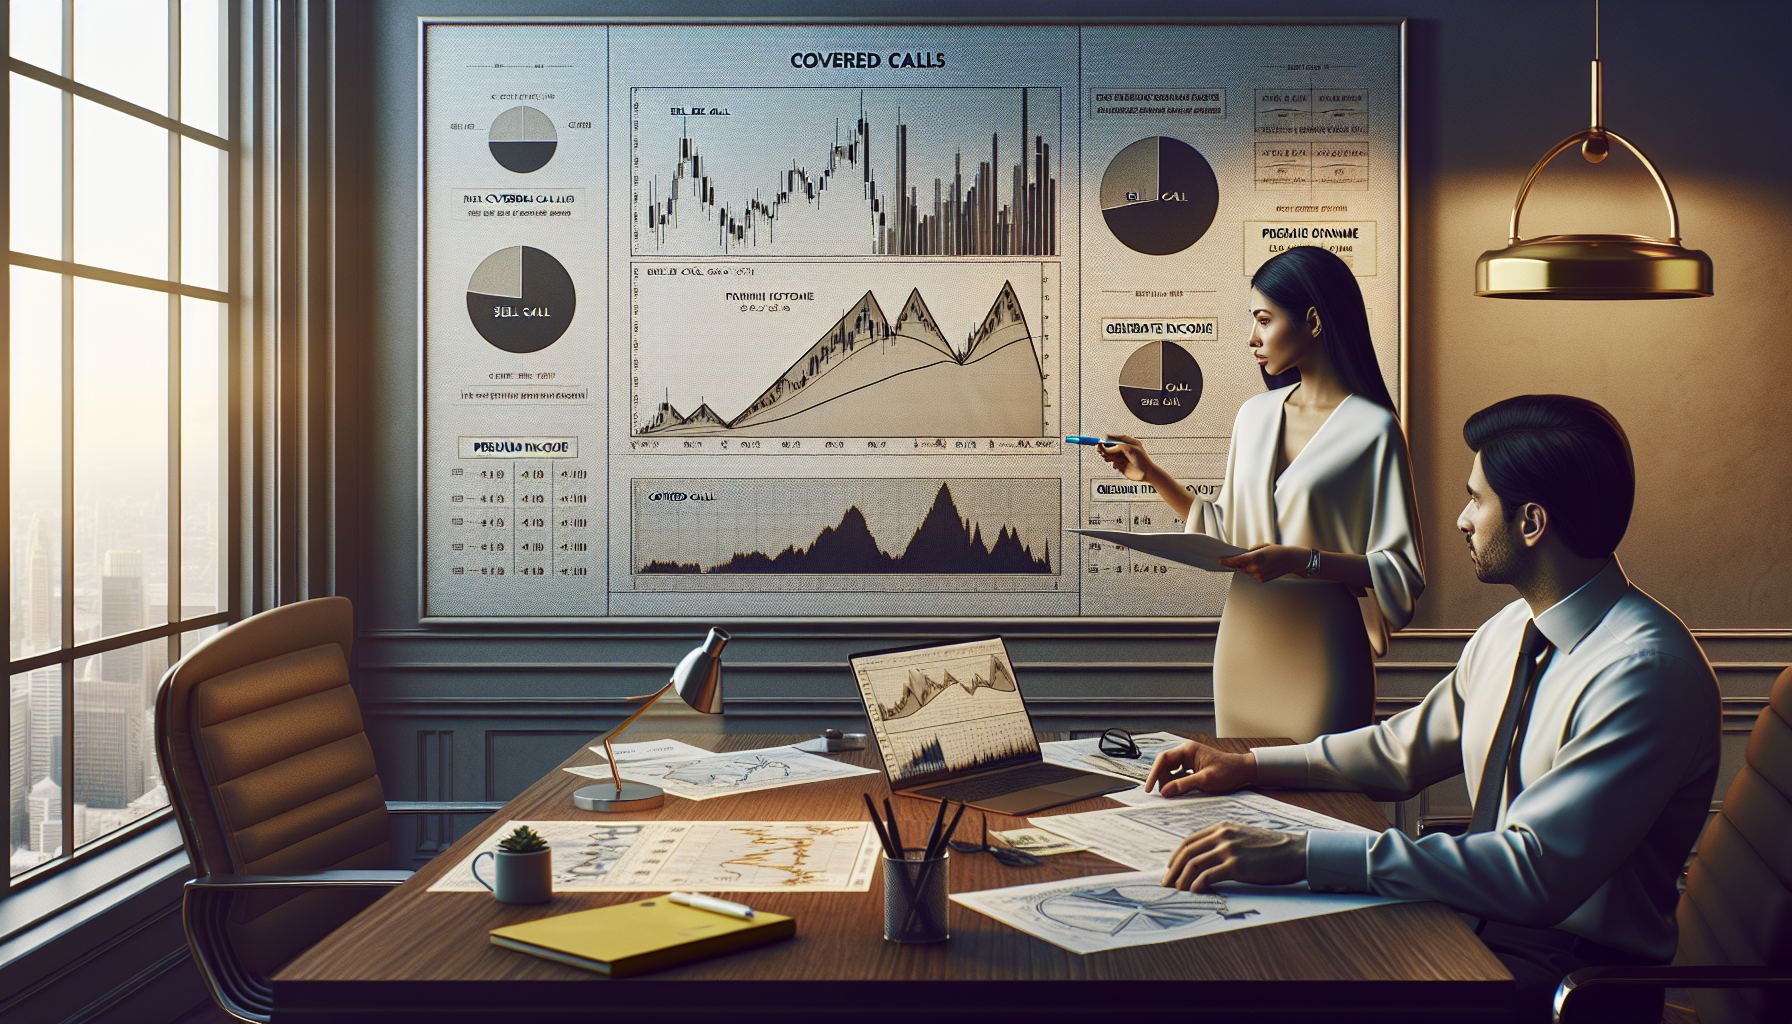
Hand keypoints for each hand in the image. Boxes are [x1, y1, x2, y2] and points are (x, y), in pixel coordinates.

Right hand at [1095, 433, 1157, 482]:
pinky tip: (1117, 464)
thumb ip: (1117, 447)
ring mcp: (1122, 457)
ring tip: (1108, 457)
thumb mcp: (1129, 449)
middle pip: (1111, 446)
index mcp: (1130, 443)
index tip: (1102, 439)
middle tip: (1100, 449)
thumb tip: (1107, 449)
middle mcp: (1125, 449)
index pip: (1117, 438)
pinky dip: (1112, 462)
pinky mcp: (1120, 465)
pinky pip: (1112, 462)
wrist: (1146, 473)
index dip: (1109, 439)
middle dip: (1105, 448)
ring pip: (1110, 454)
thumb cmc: (1142, 459)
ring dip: (1107, 455)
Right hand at [1144, 741, 1255, 796]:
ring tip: (1173, 794)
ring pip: (1171, 771)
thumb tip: (1165, 792)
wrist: (1243, 771)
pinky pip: (1178, 774)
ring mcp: (1189, 759)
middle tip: (1164, 795)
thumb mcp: (1206, 780)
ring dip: (1169, 783)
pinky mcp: (1193, 767)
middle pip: (1165, 765)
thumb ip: (1184, 785)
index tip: (1149, 788)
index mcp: (1188, 750)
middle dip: (1162, 780)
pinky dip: (1177, 783)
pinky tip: (1179, 791)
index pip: (1163, 759)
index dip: (1154, 774)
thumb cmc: (1228, 772)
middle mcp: (1186, 752)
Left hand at [1161, 822, 1305, 891]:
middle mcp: (1222, 835)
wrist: (1296, 851)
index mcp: (1222, 827)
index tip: (1171, 868)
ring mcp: (1229, 849)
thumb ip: (1225, 841)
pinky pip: (1208, 876)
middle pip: (1187, 852)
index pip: (1190, 841)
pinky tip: (1194, 892)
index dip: (1176, 856)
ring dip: (1182, 880)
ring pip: (1194, 864)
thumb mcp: (1244, 836)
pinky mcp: (1237, 865)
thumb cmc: (1273, 848)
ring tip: (1177, 891)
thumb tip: (1208, 858)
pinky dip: (1197, 885)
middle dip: (1173, 869)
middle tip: (1167, 883)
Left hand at [1217, 543, 1309, 581]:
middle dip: (1236, 564)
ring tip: (1256, 561)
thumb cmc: (1278, 551)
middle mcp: (1256, 568)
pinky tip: (1261, 566)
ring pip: (1245, 572)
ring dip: (1245, 567)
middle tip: (1236, 559)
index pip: (1236, 561)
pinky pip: (1252, 576)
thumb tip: (1241, 555)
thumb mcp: (1262, 546)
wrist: (1291, 560)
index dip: (1226, 561)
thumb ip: (1250, 551)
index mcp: (1255, 557)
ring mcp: (1259, 575)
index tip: (1220, 560)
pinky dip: (1252, 571)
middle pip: (1239, 567)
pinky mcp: (1262, 580)